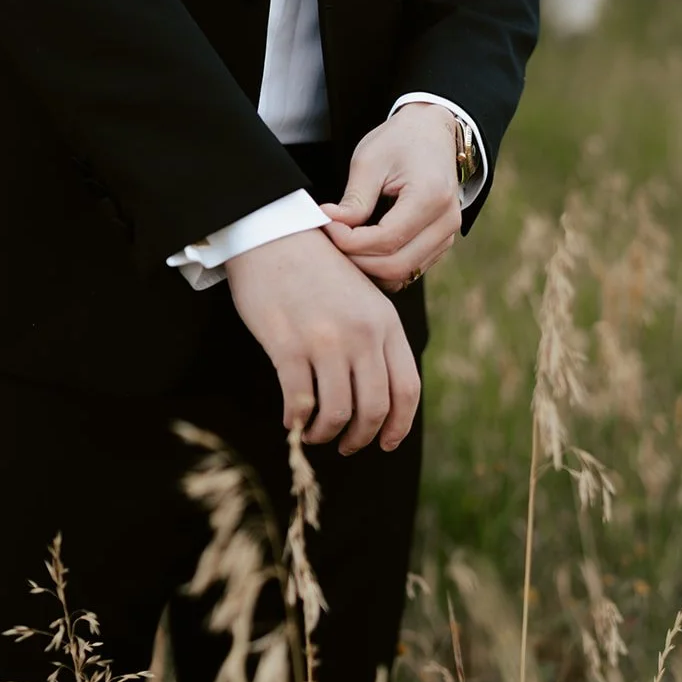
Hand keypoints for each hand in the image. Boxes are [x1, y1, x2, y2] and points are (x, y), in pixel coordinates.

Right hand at [227, 228, 420, 453]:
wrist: (274, 235)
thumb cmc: (316, 270)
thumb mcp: (363, 298)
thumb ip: (376, 339)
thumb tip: (380, 395)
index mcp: (386, 322)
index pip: (407, 389)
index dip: (398, 425)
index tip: (386, 443)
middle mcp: (363, 334)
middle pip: (374, 409)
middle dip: (361, 437)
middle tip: (346, 445)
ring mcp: (327, 341)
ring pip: (337, 413)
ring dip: (325, 434)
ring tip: (314, 434)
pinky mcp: (289, 346)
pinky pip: (300, 403)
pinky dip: (296, 421)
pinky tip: (291, 420)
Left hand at [322, 103, 462, 291]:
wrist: (432, 132)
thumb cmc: (400, 140)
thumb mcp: (369, 160)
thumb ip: (354, 200)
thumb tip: (330, 225)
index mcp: (431, 196)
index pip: (386, 239)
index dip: (350, 241)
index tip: (326, 225)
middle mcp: (446, 221)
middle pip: (396, 265)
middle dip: (356, 259)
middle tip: (330, 239)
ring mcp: (447, 235)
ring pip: (403, 273)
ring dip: (368, 267)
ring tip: (344, 243)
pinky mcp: (440, 243)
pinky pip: (409, 269)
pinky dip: (382, 266)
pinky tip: (362, 247)